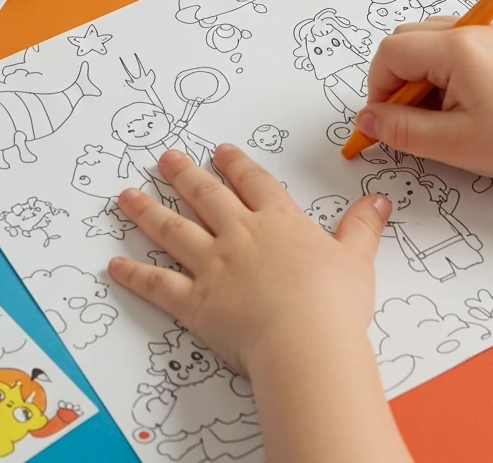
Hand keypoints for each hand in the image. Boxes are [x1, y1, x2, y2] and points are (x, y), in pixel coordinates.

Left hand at [108, 144, 390, 374]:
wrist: (304, 341)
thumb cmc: (333, 303)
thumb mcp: (356, 259)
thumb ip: (362, 227)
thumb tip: (378, 200)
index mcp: (279, 222)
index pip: (254, 183)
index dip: (236, 164)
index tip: (221, 151)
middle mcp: (241, 235)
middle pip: (205, 195)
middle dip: (183, 174)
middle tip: (165, 158)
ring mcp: (213, 265)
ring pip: (173, 230)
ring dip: (147, 210)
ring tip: (126, 195)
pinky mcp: (195, 302)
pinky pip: (158, 285)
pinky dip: (134, 275)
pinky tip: (114, 264)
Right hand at [355, 18, 492, 187]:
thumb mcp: (451, 143)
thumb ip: (401, 129)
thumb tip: (367, 120)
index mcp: (457, 47)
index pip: (391, 53)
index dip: (379, 89)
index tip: (386, 123)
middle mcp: (470, 29)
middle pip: (405, 39)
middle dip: (396, 79)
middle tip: (412, 120)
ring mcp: (486, 33)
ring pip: (426, 40)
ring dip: (417, 74)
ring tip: (438, 114)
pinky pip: (450, 44)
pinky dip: (439, 70)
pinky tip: (458, 103)